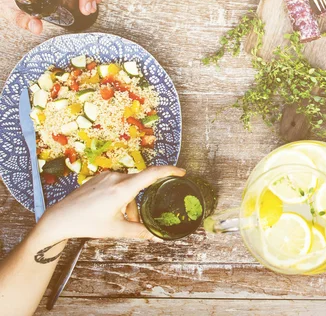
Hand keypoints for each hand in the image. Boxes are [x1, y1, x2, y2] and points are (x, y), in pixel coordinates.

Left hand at [37, 166, 185, 243]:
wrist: (60, 218)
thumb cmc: (87, 224)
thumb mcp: (116, 230)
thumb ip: (139, 232)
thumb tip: (158, 237)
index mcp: (123, 189)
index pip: (152, 174)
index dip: (170, 171)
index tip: (181, 172)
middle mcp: (116, 178)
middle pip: (140, 185)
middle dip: (140, 203)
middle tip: (135, 221)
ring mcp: (107, 176)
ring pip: (128, 186)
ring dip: (129, 202)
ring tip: (120, 220)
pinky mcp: (100, 177)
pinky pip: (118, 184)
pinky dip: (120, 197)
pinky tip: (109, 211)